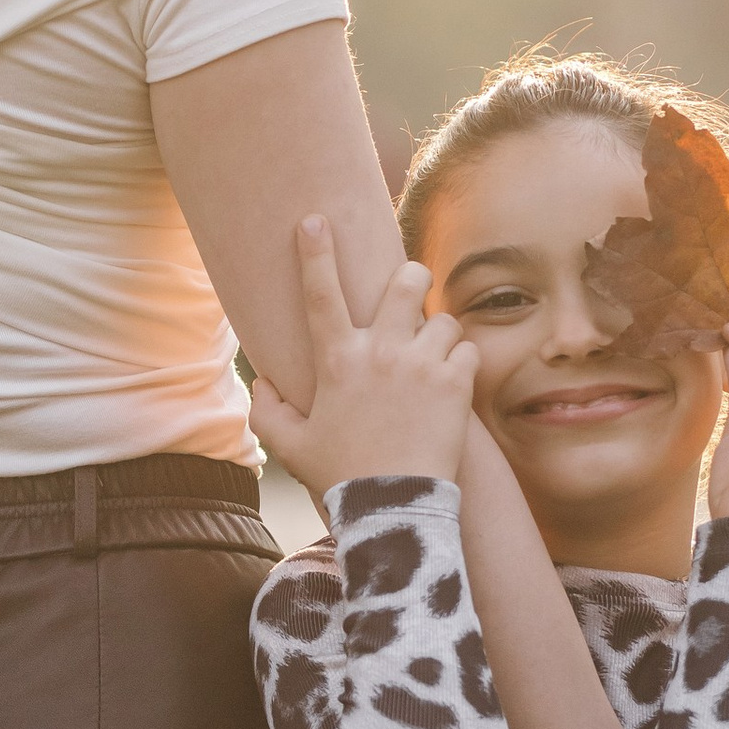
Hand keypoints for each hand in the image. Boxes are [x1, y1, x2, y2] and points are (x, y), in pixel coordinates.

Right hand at [248, 220, 477, 499]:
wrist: (393, 508)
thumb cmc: (341, 477)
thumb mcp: (291, 447)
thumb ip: (268, 412)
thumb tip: (262, 382)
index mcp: (336, 360)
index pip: (320, 293)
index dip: (315, 252)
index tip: (314, 221)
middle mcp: (380, 352)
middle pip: (405, 281)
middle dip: (411, 277)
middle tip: (411, 290)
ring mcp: (421, 364)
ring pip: (442, 317)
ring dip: (438, 333)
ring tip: (432, 357)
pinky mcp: (455, 383)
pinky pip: (466, 348)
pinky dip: (461, 361)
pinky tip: (451, 382)